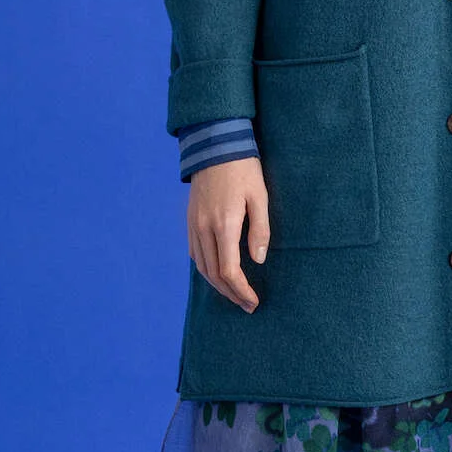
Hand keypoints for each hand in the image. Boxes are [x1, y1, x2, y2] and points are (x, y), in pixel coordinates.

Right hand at [187, 157, 269, 311]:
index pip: (229, 270)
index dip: (241, 290)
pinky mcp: (190, 221)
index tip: (254, 301)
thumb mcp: (260, 197)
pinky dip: (206, 269)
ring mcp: (194, 225)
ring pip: (201, 266)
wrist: (215, 146)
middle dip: (231, 294)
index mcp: (224, 224)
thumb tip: (258, 260)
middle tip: (247, 305)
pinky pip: (195, 253)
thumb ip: (260, 230)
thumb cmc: (244, 170)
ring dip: (218, 285)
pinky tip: (218, 274)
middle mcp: (204, 228)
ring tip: (235, 295)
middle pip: (213, 274)